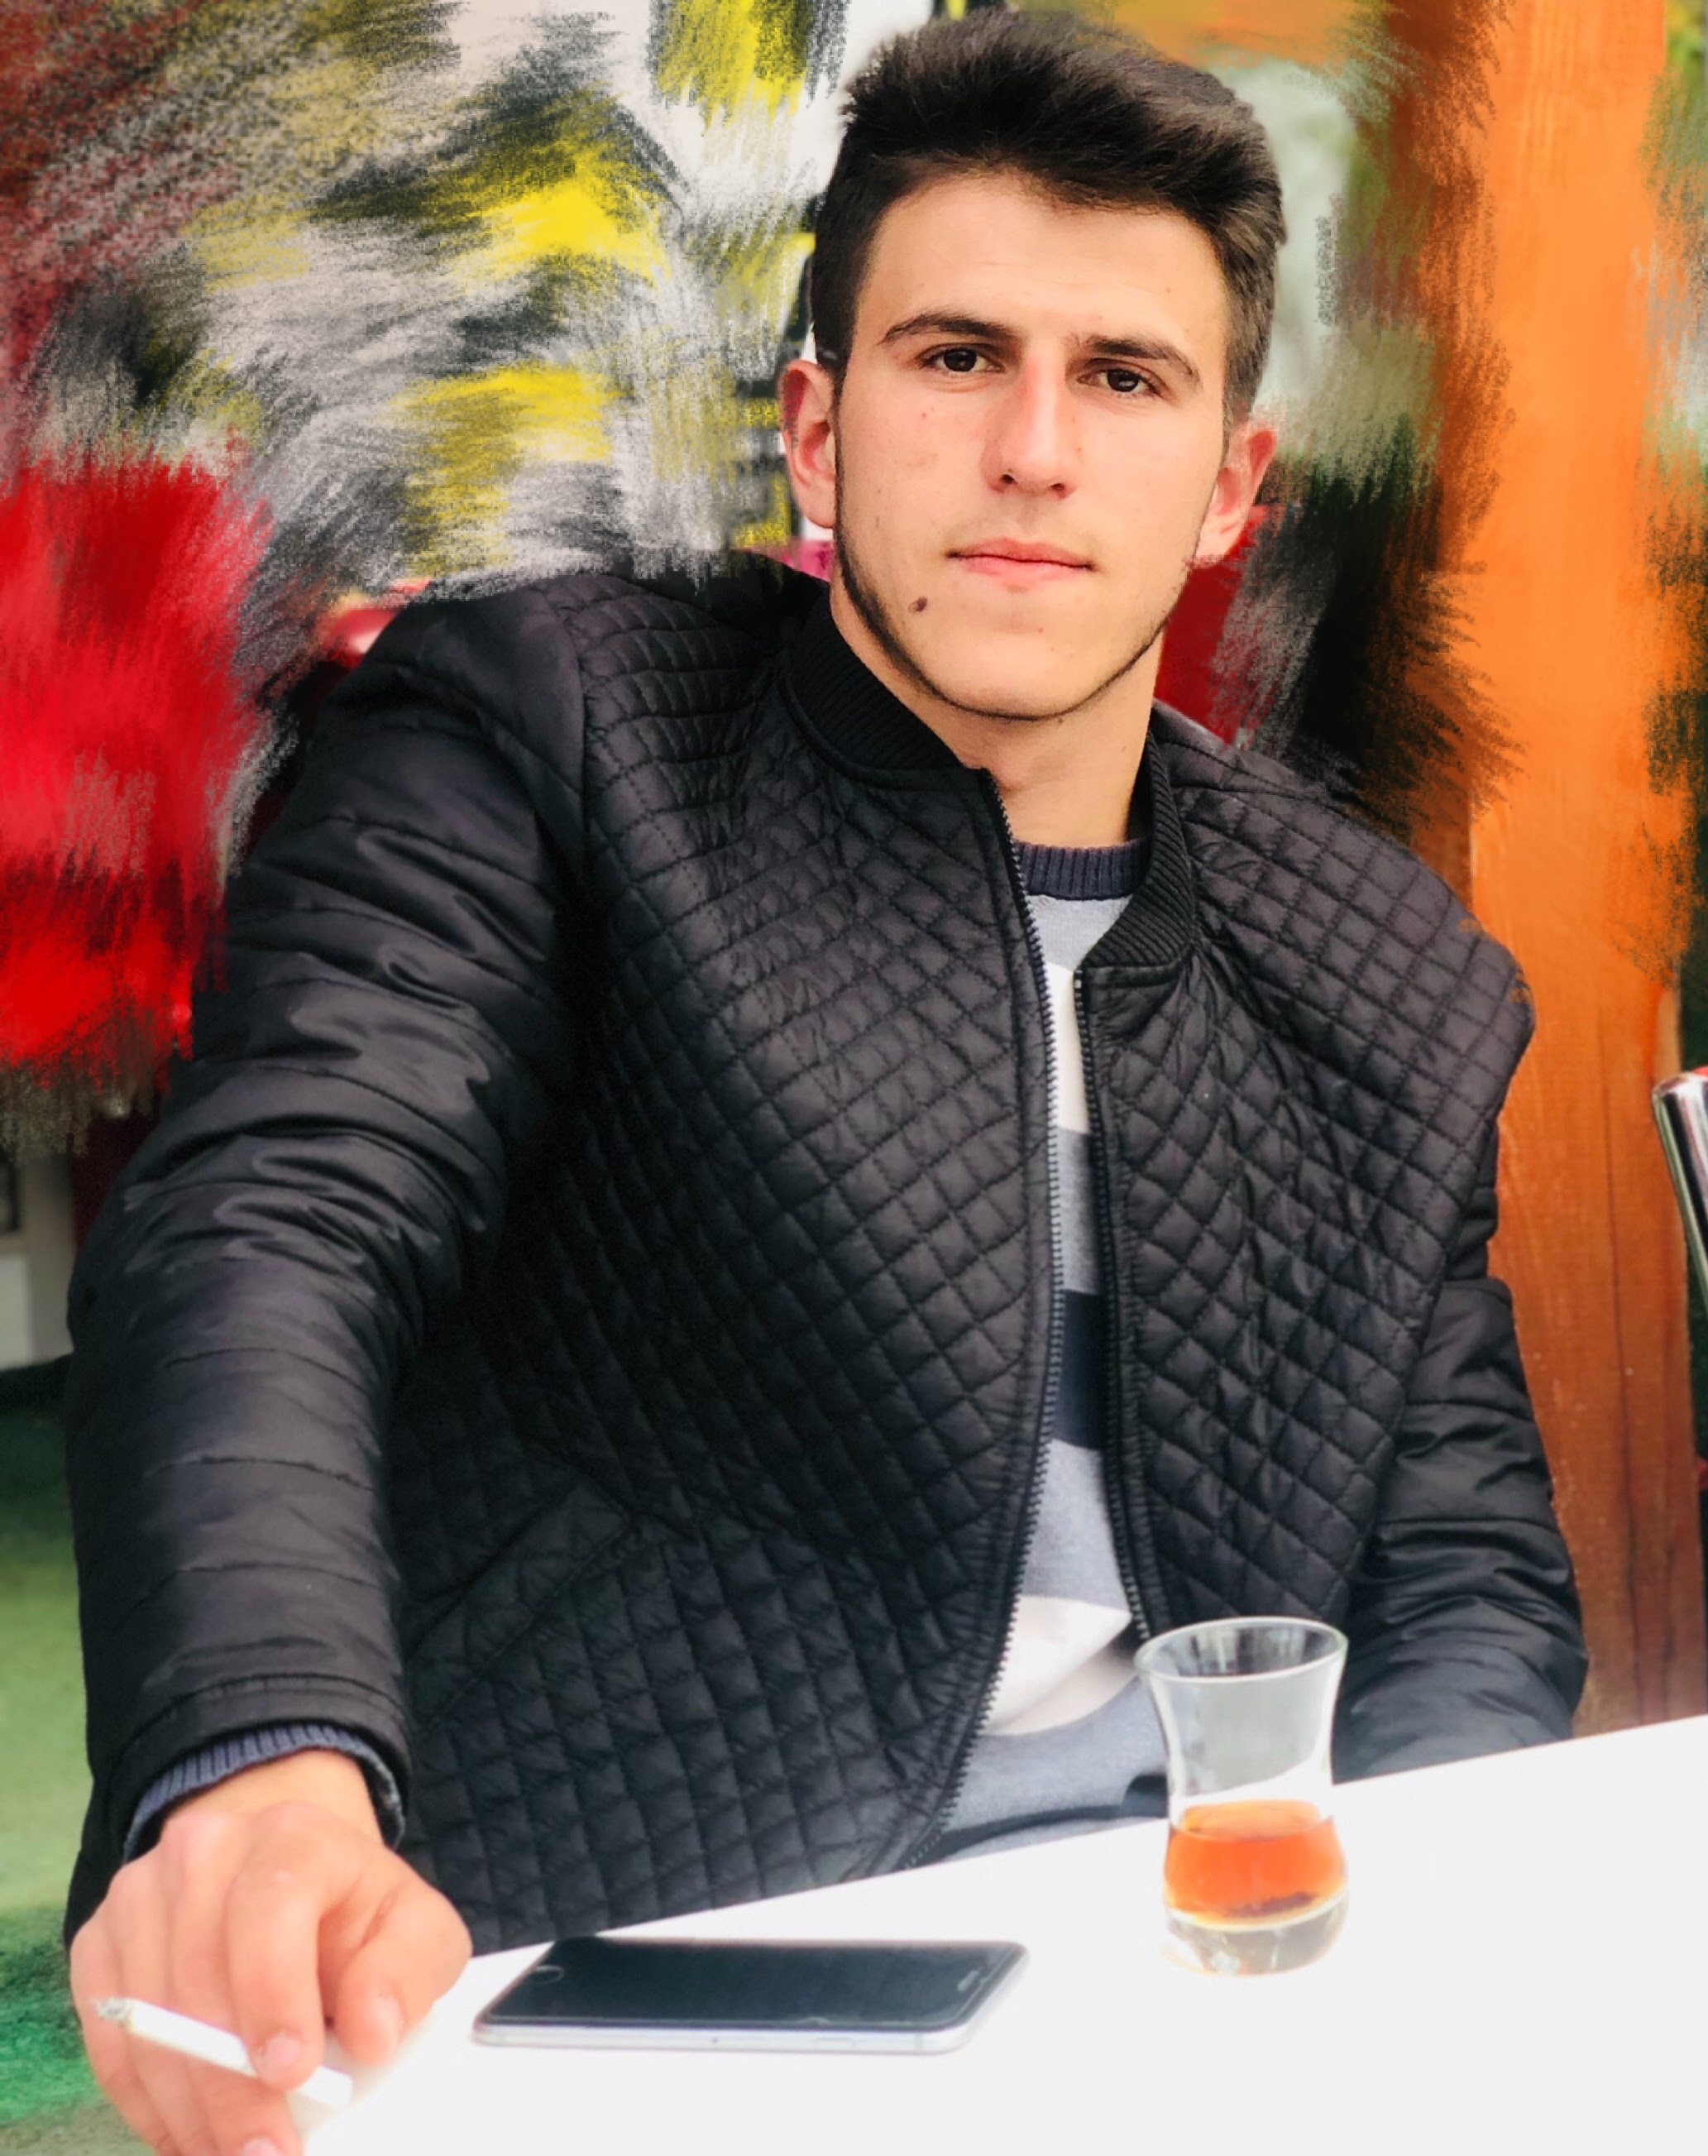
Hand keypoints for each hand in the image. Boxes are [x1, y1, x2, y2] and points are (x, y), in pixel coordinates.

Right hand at [70, 1749, 470, 2155]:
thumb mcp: (413, 1930)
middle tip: (267, 2153)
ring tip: (234, 2153)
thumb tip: (373, 2034)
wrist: (288, 1879)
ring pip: (146, 2017)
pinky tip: (190, 2135)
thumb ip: (406, 1973)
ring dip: (189, 2105)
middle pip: (198, 1971)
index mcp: (294, 1834)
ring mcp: (141, 1891)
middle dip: (231, 2083)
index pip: (270, 1902)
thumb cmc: (354, 1913)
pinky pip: (109, 2037)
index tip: (294, 2073)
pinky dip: (147, 2101)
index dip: (273, 1990)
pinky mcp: (99, 1940)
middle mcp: (205, 1848)